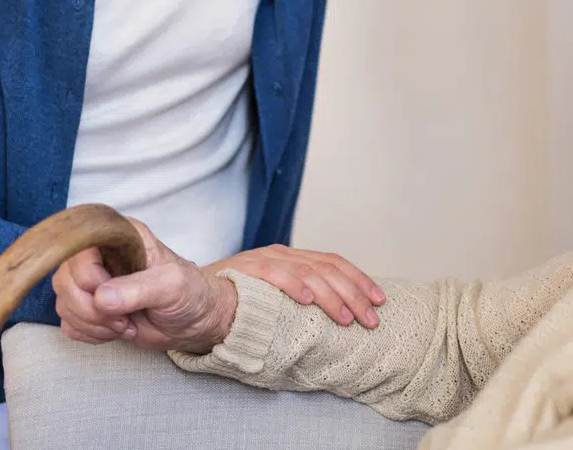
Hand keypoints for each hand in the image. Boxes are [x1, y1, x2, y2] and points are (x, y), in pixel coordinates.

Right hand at [53, 218, 231, 350]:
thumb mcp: (173, 285)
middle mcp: (100, 255)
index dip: (90, 278)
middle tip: (122, 319)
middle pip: (64, 281)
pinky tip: (116, 331)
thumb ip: (139, 289)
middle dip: (90, 310)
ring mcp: (92, 282)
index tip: (115, 297)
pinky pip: (69, 324)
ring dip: (92, 324)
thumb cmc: (189, 293)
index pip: (78, 250)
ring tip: (125, 325)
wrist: (194, 322)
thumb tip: (102, 298)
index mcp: (117, 236)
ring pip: (64, 304)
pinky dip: (90, 334)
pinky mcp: (90, 308)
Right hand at [203, 245, 386, 329]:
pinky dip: (293, 285)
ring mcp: (262, 259)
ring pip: (307, 272)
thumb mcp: (273, 296)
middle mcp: (281, 253)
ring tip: (347, 318)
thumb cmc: (235, 303)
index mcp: (291, 257)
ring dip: (331, 296)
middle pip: (327, 268)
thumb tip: (339, 317)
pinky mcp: (244, 269)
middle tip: (371, 319)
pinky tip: (308, 301)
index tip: (380, 301)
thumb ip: (299, 299)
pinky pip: (273, 273)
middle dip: (354, 294)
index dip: (359, 280)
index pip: (333, 263)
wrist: (191, 295)